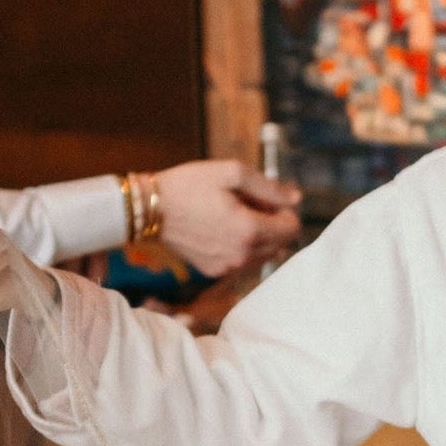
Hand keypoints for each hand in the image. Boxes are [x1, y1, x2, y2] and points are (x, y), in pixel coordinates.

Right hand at [157, 161, 300, 275]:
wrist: (148, 209)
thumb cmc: (188, 185)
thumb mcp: (231, 173)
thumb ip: (269, 187)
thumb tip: (296, 198)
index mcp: (250, 231)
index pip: (292, 228)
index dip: (284, 210)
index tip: (264, 198)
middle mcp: (242, 255)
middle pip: (280, 243)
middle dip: (270, 222)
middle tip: (244, 203)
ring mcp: (228, 268)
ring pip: (262, 254)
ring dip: (256, 236)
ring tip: (230, 215)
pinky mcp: (214, 272)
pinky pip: (242, 261)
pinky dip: (239, 246)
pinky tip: (219, 229)